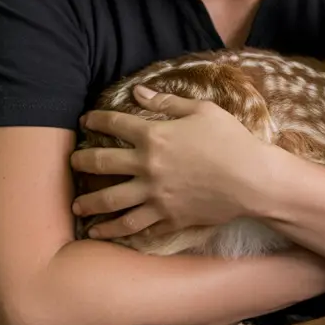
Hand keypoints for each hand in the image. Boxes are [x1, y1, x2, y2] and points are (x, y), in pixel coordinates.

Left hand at [70, 85, 274, 239]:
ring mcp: (155, 195)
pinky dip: (115, 230)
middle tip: (72, 164)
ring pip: (111, 201)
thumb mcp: (202, 111)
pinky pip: (134, 226)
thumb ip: (167, 102)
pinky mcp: (167, 217)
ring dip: (90, 203)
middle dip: (82, 162)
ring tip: (77, 206)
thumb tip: (138, 92)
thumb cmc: (231, 140)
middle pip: (102, 164)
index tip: (85, 120)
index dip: (96, 119)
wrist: (252, 180)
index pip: (115, 124)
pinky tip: (102, 232)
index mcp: (154, 136)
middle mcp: (147, 167)